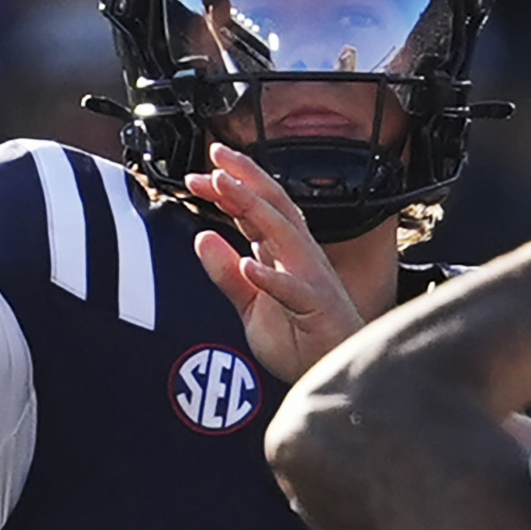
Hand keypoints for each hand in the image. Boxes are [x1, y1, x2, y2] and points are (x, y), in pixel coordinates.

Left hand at [190, 141, 368, 380]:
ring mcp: (312, 279)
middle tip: (216, 156)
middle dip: (245, 177)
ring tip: (226, 187)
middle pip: (273, 206)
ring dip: (253, 208)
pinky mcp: (319, 308)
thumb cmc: (301, 341)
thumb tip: (201, 239)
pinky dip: (272, 277)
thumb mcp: (249, 307)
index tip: (197, 175)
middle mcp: (300, 258)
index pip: (255, 212)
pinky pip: (295, 290)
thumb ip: (226, 275)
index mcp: (283, 255)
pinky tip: (251, 266)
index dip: (228, 189)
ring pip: (283, 233)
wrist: (332, 373)